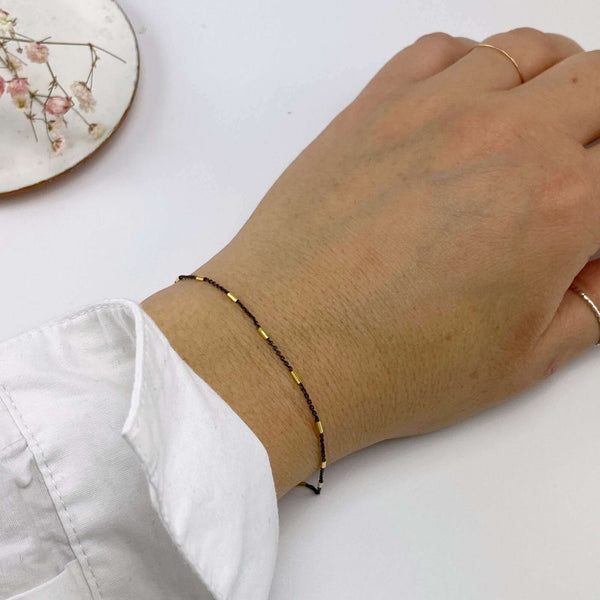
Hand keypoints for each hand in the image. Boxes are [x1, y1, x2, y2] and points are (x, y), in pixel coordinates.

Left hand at [143, 28, 599, 496]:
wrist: (287, 346)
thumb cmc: (393, 365)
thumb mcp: (523, 359)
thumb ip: (591, 302)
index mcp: (560, 205)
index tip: (593, 203)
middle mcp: (505, 139)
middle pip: (596, 83)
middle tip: (582, 159)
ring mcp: (432, 112)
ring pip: (526, 52)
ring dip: (551, 79)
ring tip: (540, 118)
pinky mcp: (373, 108)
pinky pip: (442, 49)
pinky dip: (471, 63)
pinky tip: (466, 101)